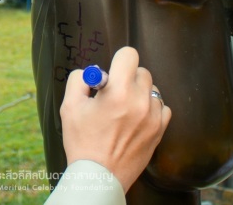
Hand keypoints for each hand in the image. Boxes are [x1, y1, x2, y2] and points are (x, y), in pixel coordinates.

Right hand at [59, 47, 170, 192]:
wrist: (99, 177)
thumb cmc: (83, 142)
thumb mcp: (69, 107)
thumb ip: (79, 80)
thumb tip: (91, 72)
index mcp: (118, 92)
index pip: (130, 55)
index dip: (119, 60)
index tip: (113, 72)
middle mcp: (140, 101)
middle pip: (142, 71)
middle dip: (128, 78)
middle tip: (115, 94)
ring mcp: (153, 117)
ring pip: (153, 89)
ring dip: (141, 94)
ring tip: (126, 109)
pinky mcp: (160, 130)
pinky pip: (163, 107)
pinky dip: (151, 109)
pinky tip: (137, 119)